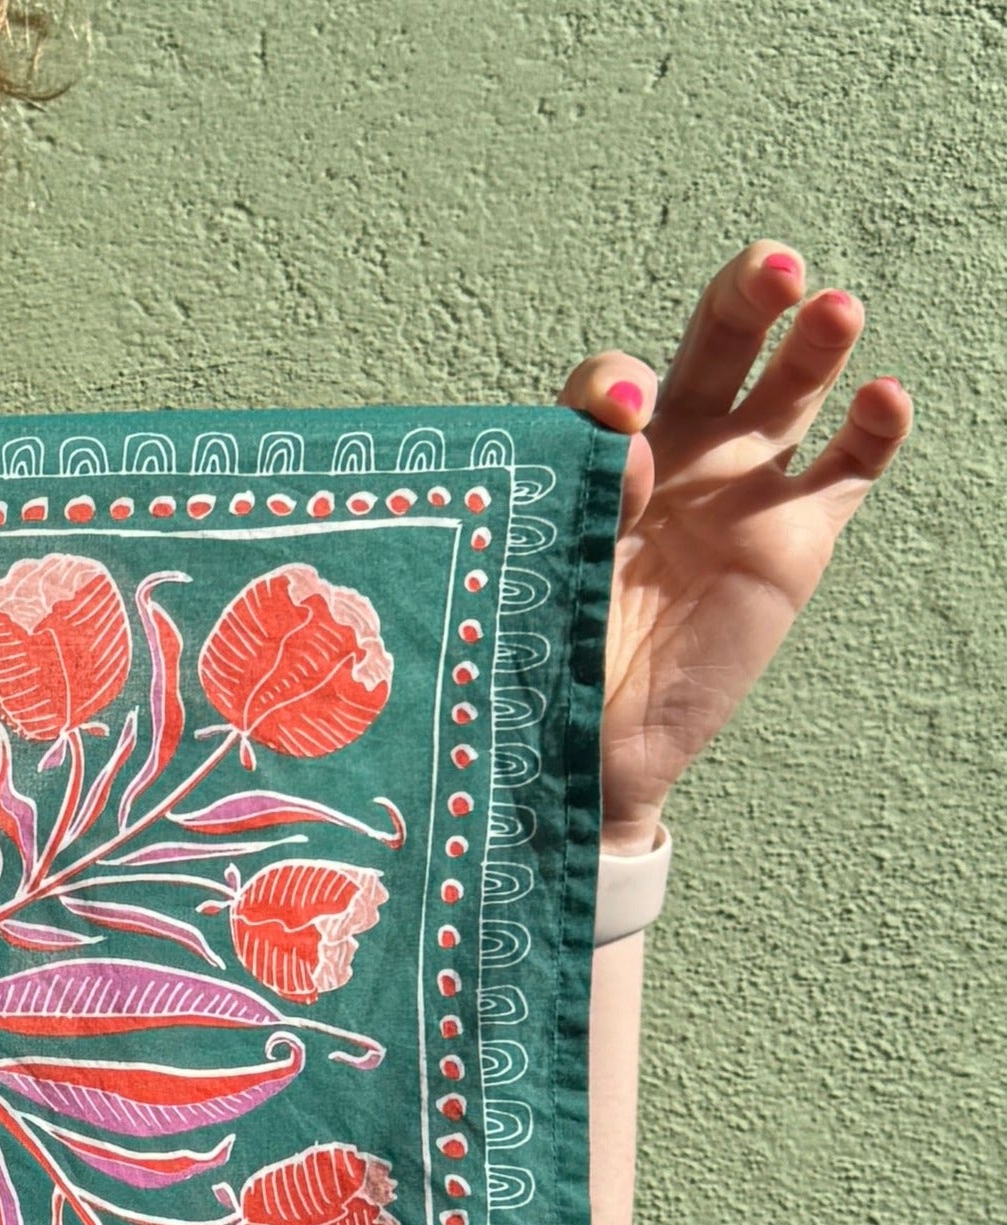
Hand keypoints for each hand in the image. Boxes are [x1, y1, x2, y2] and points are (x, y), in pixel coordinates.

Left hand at [565, 241, 910, 850]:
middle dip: (745, 298)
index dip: (619, 386)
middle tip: (771, 271)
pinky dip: (874, 428)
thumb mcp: (544, 582)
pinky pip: (848, 469)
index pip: (613, 385)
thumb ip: (578, 509)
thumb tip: (633, 441)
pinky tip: (883, 397)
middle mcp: (676, 452)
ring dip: (815, 341)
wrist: (593, 752)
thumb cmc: (545, 662)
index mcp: (598, 455)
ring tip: (832, 310)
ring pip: (791, 387)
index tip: (625, 413)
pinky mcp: (796, 536)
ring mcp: (741, 487)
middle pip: (717, 345)